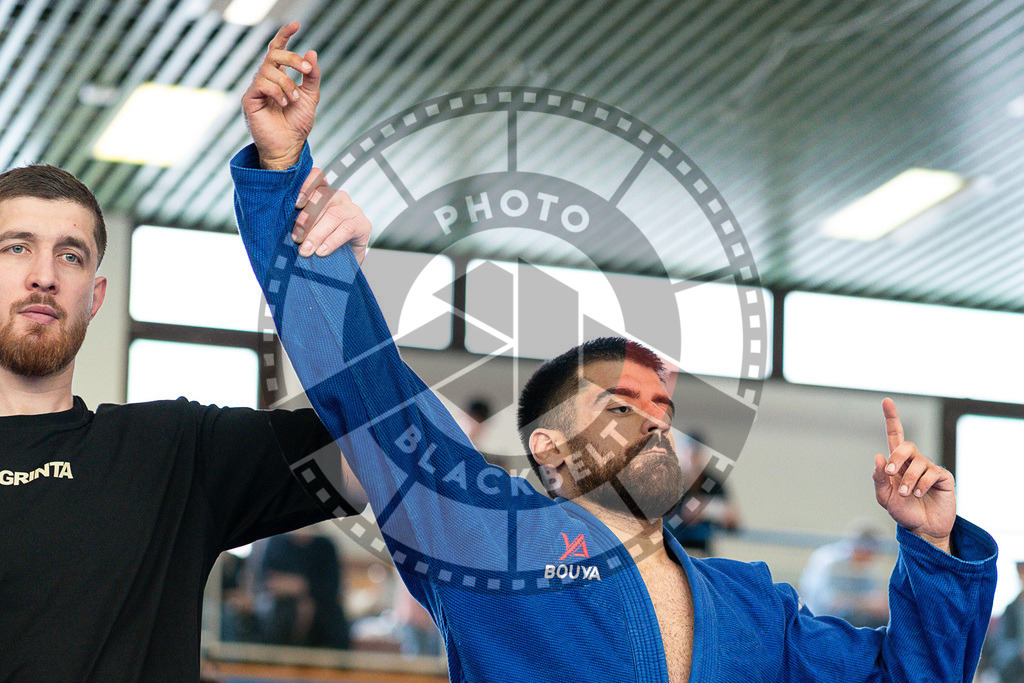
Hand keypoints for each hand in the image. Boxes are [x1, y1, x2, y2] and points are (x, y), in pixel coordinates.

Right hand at [242, 21, 318, 169]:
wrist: (289, 147)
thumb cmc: (297, 124)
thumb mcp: (311, 97)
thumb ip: (312, 76)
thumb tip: (311, 52)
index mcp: (279, 77)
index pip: (277, 50)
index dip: (284, 35)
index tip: (296, 25)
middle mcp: (266, 80)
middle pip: (274, 55)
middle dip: (292, 59)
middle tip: (306, 70)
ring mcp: (256, 89)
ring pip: (269, 70)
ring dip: (287, 84)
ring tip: (294, 100)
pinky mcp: (249, 100)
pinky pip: (261, 84)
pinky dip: (277, 92)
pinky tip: (284, 104)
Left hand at [293, 167, 370, 262]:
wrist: (343, 261)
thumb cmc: (319, 242)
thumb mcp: (305, 229)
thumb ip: (297, 222)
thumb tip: (281, 225)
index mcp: (322, 193)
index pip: (316, 177)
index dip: (306, 185)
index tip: (296, 203)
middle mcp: (337, 197)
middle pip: (322, 198)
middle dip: (307, 218)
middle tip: (296, 237)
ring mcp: (351, 209)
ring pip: (333, 215)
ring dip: (317, 233)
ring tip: (306, 249)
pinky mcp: (363, 224)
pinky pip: (346, 229)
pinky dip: (331, 241)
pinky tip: (322, 251)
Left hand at [871, 398, 954, 552]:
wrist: (922, 530)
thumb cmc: (903, 511)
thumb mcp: (884, 497)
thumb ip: (879, 478)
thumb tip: (879, 456)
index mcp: (898, 463)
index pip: (895, 436)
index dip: (892, 418)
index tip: (886, 401)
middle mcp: (914, 462)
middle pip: (906, 445)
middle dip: (897, 458)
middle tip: (891, 474)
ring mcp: (929, 468)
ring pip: (918, 462)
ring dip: (908, 479)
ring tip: (906, 494)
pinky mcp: (943, 477)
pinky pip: (931, 473)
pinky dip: (921, 484)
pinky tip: (919, 494)